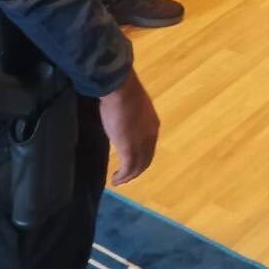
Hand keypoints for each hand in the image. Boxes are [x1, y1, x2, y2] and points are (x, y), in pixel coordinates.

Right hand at [99, 68, 159, 184]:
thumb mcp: (131, 106)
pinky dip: (123, 177)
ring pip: (138, 167)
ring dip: (129, 176)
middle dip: (136, 169)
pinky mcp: (129, 149)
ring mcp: (140, 143)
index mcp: (152, 125)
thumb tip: (121, 118)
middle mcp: (150, 136)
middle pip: (146, 159)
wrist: (120, 88)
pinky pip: (128, 169)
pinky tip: (115, 180)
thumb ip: (130, 116)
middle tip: (125, 175)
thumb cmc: (122, 91)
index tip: (131, 160)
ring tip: (119, 180)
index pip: (150, 146)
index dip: (141, 156)